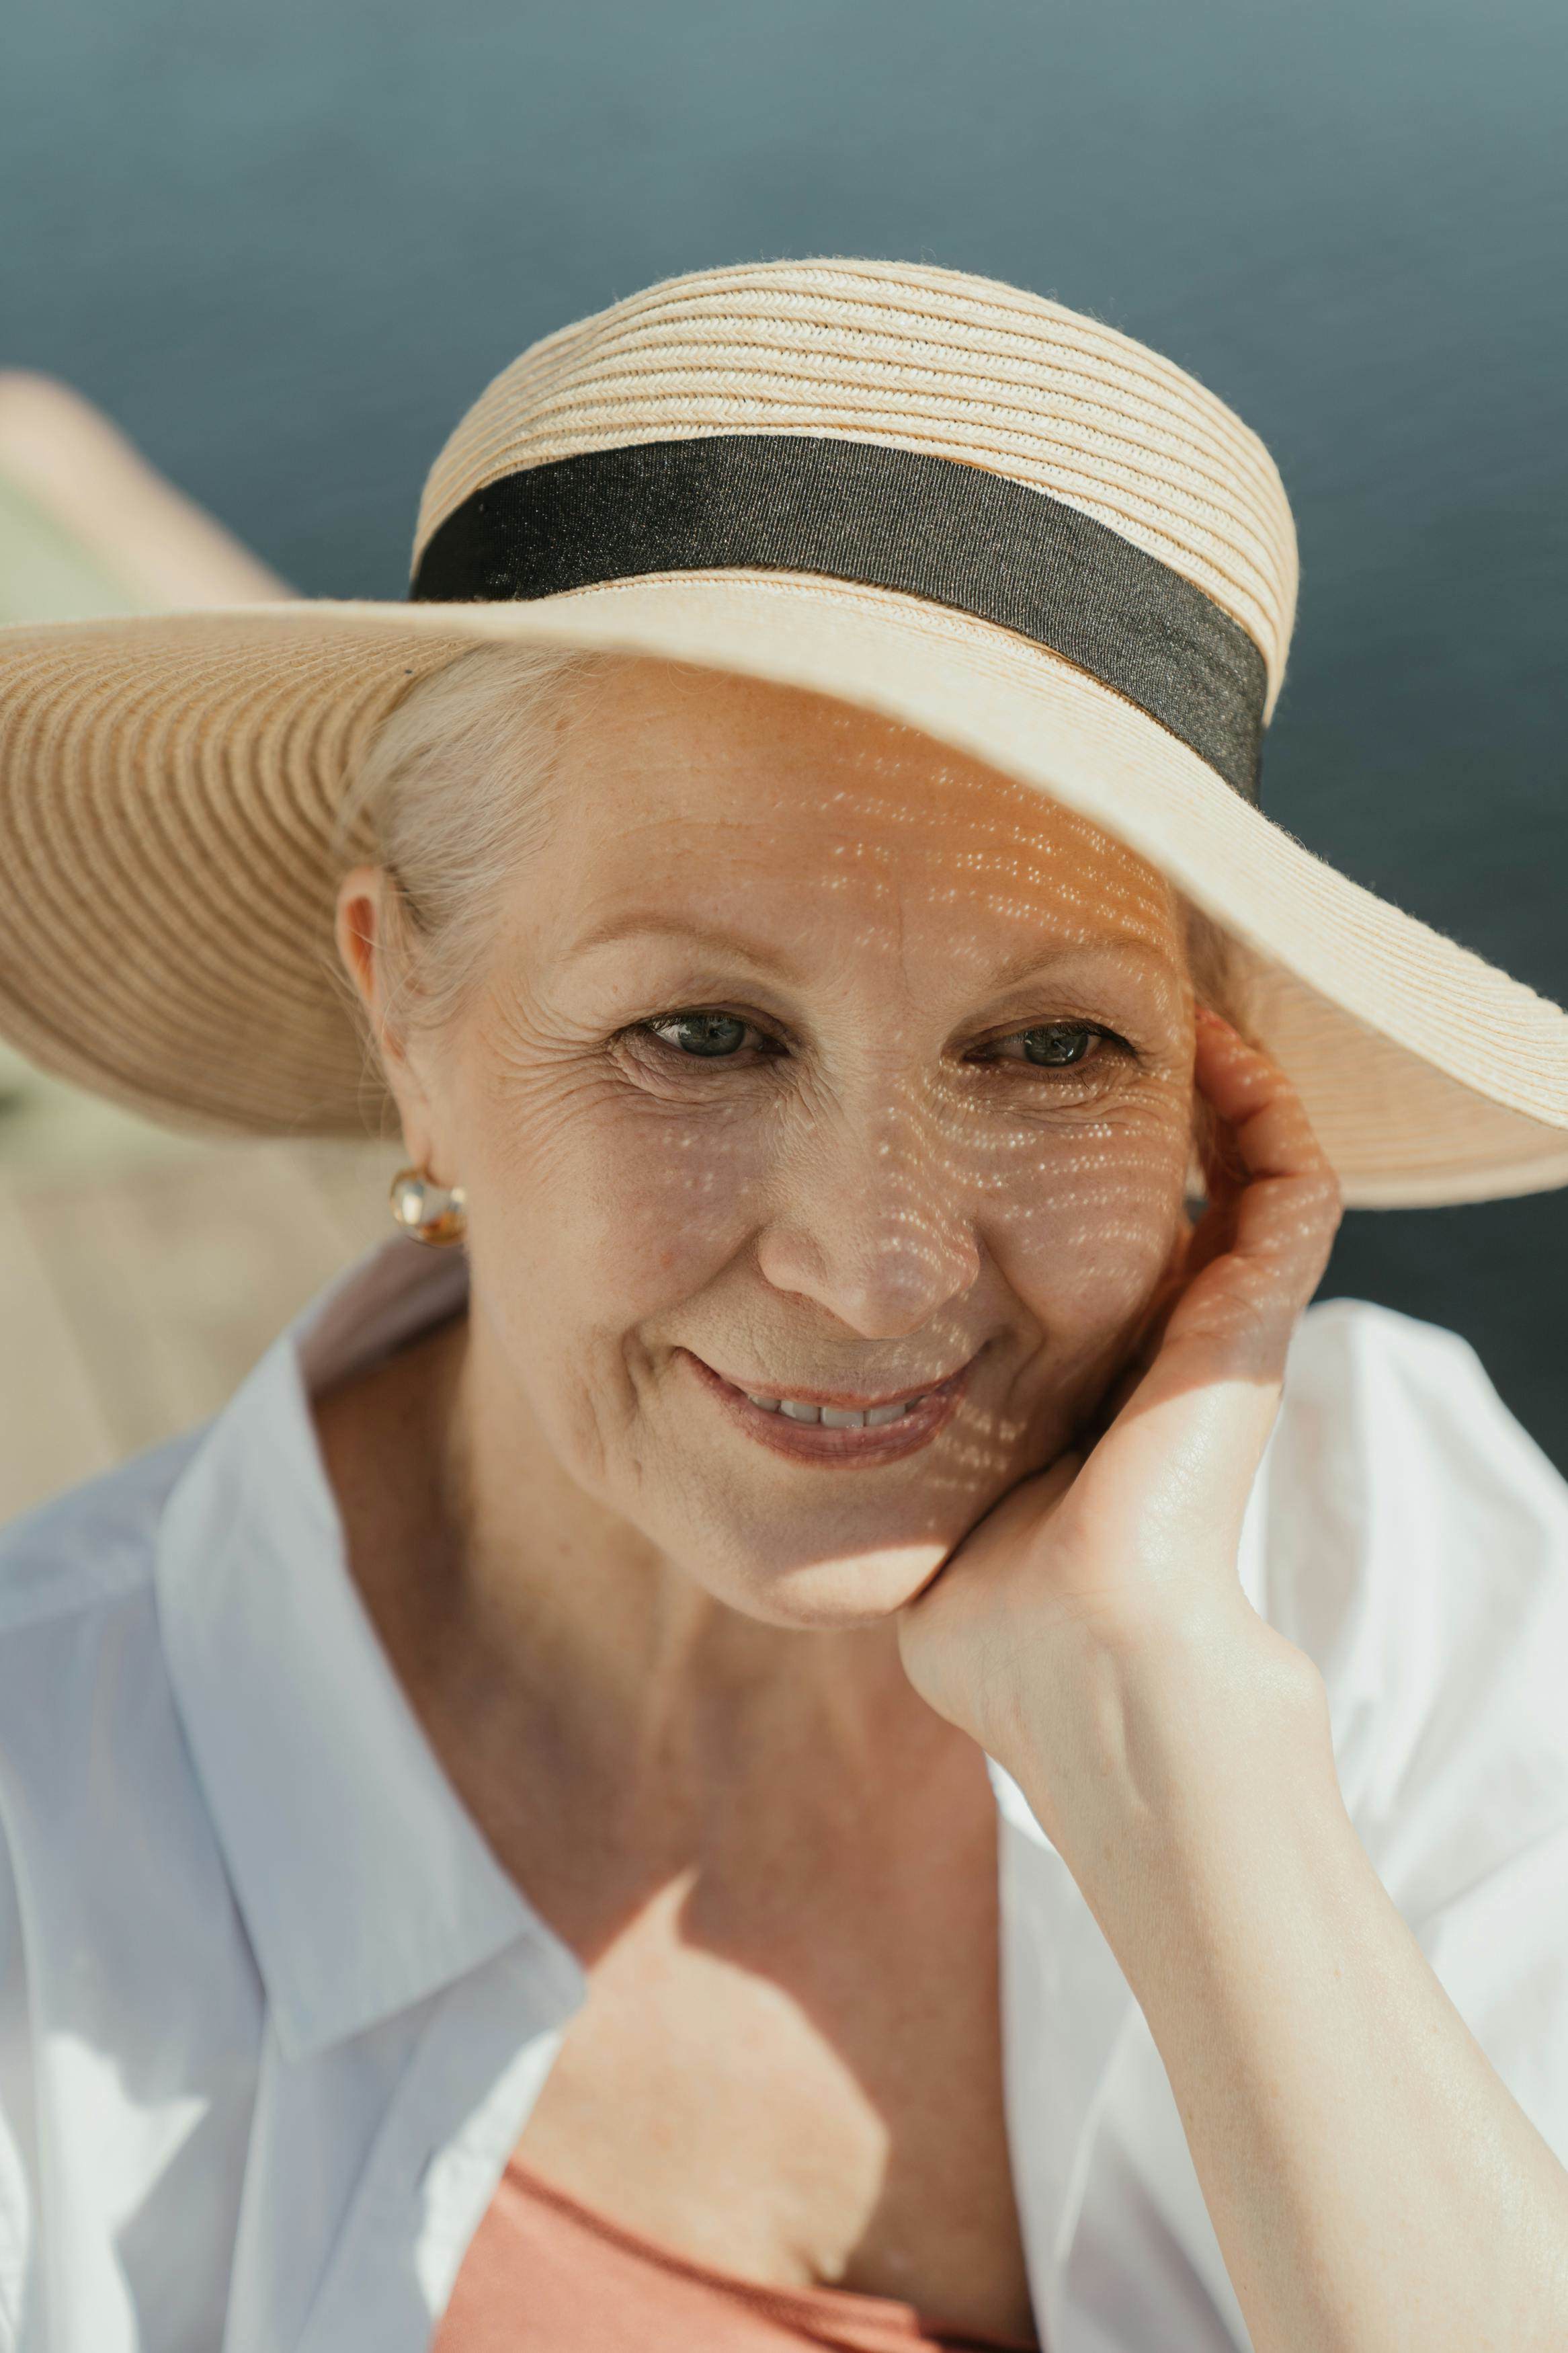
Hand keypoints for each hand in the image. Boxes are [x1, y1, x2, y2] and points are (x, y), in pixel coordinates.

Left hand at [896, 1010, 1342, 1821]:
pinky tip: (1211, 1041)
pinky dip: (1267, 1110)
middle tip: (1086, 1023)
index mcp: (1101, 1391)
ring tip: (1163, 1004)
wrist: (1077, 1668)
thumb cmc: (992, 1624)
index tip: (1007, 1099)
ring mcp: (1222, 1336)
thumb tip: (796, 1452)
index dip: (1078, 1176)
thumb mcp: (924, 1519)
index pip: (1107, 1255)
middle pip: (1185, 1196)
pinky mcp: (1253, 1326)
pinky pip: (1292, 1188)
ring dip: (1219, 1087)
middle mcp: (1170, 1352)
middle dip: (1143, 1107)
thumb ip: (882, 1476)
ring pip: (1256, 1174)